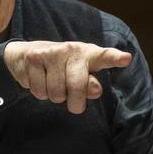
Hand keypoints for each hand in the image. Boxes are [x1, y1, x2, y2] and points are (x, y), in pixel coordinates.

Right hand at [3, 41, 132, 113]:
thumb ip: (90, 85)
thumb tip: (95, 90)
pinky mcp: (33, 58)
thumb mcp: (80, 75)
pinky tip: (40, 80)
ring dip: (54, 96)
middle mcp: (71, 50)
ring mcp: (51, 53)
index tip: (126, 59)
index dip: (115, 58)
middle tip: (73, 104)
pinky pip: (39, 91)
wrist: (26, 55)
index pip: (104, 56)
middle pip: (77, 87)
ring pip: (56, 93)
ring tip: (52, 84)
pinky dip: (40, 93)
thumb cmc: (63, 69)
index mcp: (89, 54)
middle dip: (75, 103)